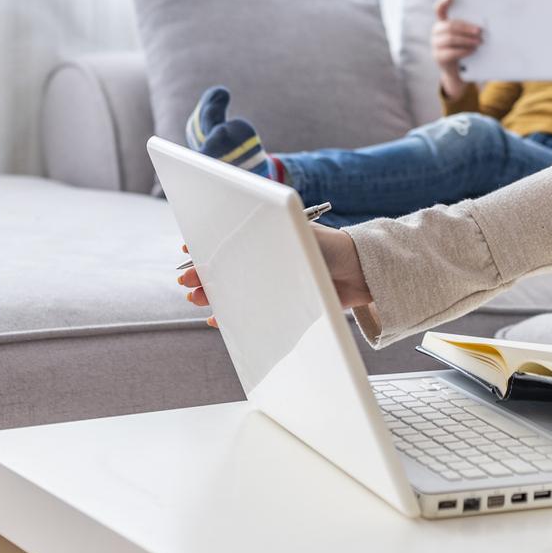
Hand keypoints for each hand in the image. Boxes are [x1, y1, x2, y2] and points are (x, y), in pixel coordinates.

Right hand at [177, 224, 372, 328]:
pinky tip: (217, 318)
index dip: (206, 244)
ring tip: (198, 298)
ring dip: (212, 292)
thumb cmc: (332, 248)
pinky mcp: (282, 301)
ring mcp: (273, 279)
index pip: (228, 236)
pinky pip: (249, 308)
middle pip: (226, 263)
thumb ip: (271, 239)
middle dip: (204, 272)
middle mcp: (267, 256)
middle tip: (188, 281)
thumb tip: (232, 249)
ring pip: (233, 286)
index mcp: (268, 234)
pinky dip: (231, 313)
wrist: (364, 275)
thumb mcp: (297, 238)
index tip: (188, 251)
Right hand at [431, 0, 482, 97]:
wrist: (456, 71)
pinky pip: (451, 52)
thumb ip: (469, 28)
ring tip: (479, 42)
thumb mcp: (465, 36)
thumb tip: (484, 25)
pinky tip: (472, 50)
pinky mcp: (438, 57)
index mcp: (442, 23)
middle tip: (479, 31)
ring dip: (467, 40)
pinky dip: (464, 50)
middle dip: (465, 28)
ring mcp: (435, 45)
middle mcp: (436, 32)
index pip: (439, 10)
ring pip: (451, 39)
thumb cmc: (464, 48)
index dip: (443, 2)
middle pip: (449, 26)